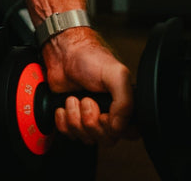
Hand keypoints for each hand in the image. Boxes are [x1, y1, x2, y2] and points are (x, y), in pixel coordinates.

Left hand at [41, 27, 133, 145]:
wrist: (62, 51)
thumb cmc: (89, 57)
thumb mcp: (116, 74)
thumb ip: (125, 102)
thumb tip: (120, 127)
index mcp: (123, 105)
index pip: (128, 133)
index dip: (114, 128)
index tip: (103, 115)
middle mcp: (107, 113)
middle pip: (105, 139)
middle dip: (91, 121)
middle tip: (87, 101)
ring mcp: (88, 116)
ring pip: (85, 137)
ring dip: (75, 118)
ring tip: (74, 98)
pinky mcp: (70, 117)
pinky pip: (68, 133)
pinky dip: (62, 120)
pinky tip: (64, 104)